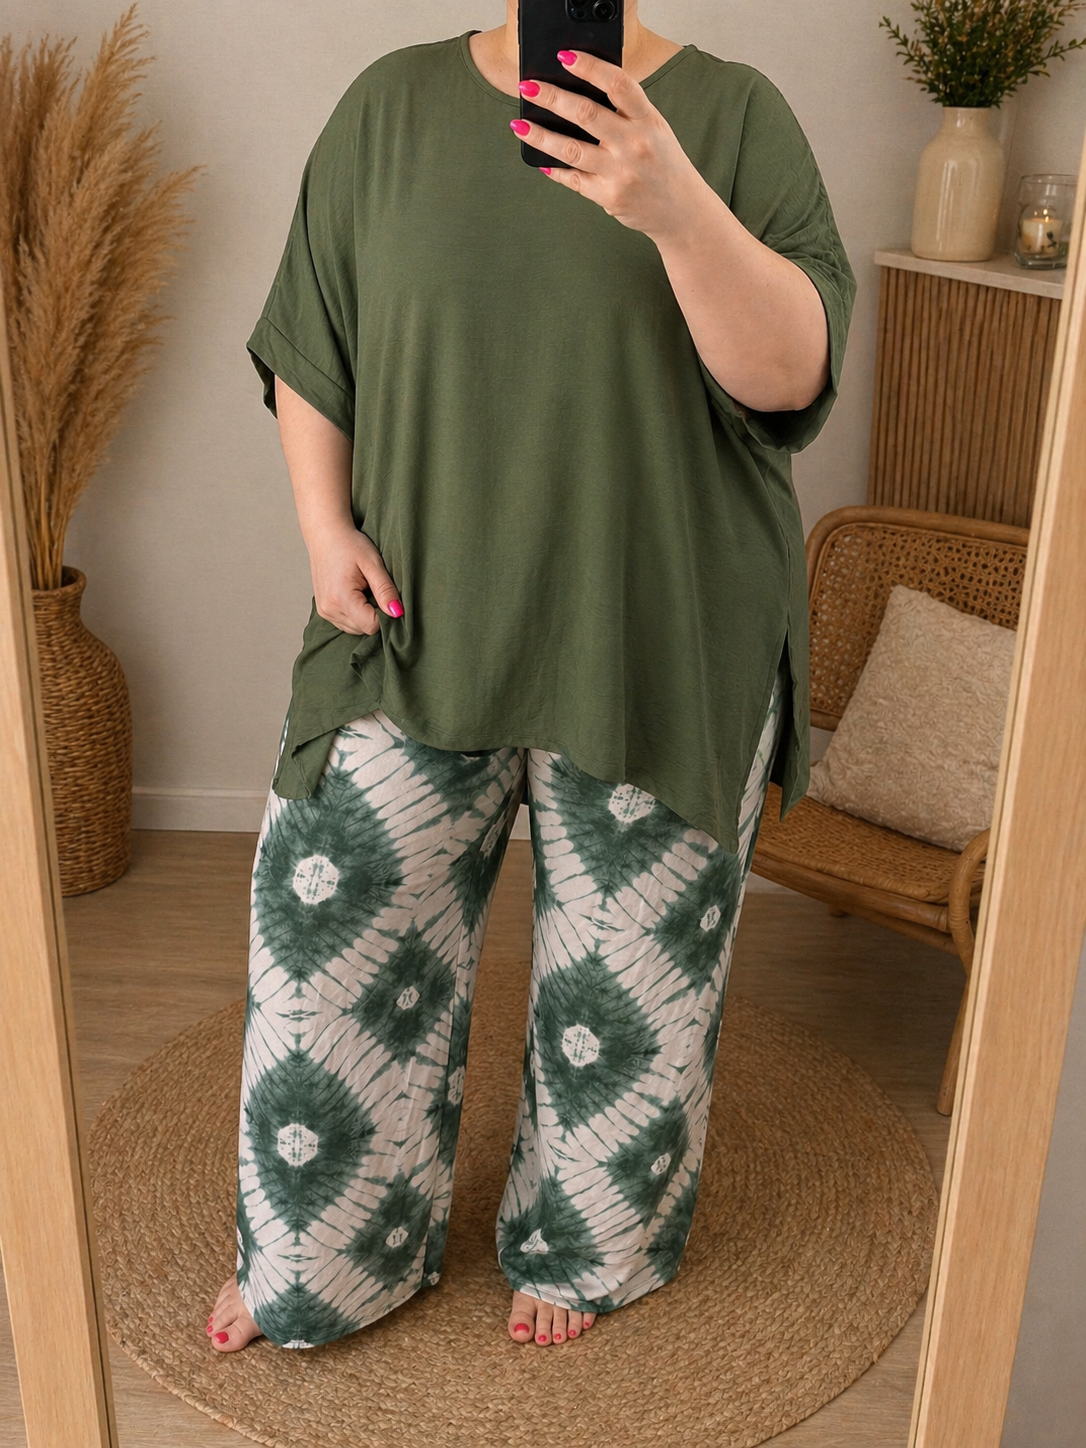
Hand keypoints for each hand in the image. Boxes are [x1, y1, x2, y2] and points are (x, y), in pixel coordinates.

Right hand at [308, 523, 401, 636]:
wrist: (325, 535)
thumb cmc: (349, 544)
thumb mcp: (373, 563)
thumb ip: (385, 590)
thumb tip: (397, 613)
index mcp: (340, 598)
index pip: (371, 625)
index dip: (385, 614)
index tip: (386, 595)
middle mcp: (329, 609)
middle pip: (364, 629)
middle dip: (375, 614)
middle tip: (374, 588)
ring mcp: (324, 611)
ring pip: (355, 629)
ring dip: (365, 615)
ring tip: (364, 589)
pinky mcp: (323, 610)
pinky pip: (346, 623)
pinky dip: (356, 614)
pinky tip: (356, 595)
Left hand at [512, 50, 707, 241]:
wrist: (682, 212)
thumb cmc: (665, 166)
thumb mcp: (656, 130)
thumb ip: (628, 112)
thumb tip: (584, 92)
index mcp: (648, 121)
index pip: (617, 85)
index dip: (589, 67)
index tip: (566, 57)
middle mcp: (634, 145)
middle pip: (586, 114)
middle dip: (552, 98)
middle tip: (528, 87)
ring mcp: (620, 172)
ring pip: (571, 149)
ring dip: (540, 136)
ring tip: (519, 125)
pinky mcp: (608, 196)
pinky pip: (573, 180)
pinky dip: (555, 170)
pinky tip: (540, 161)